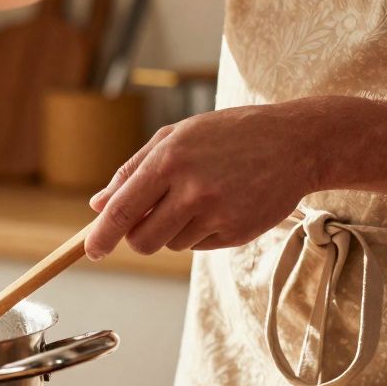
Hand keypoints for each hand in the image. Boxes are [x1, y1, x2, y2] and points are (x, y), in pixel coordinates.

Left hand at [84, 100, 330, 259]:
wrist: (296, 143)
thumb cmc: (228, 135)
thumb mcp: (176, 136)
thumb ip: (132, 170)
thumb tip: (98, 205)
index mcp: (169, 160)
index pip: (123, 210)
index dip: (101, 235)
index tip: (90, 251)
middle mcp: (192, 189)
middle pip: (143, 240)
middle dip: (137, 238)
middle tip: (148, 220)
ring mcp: (217, 214)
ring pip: (171, 244)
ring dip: (173, 230)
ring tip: (199, 197)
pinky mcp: (237, 233)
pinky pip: (199, 246)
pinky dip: (200, 232)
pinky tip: (220, 205)